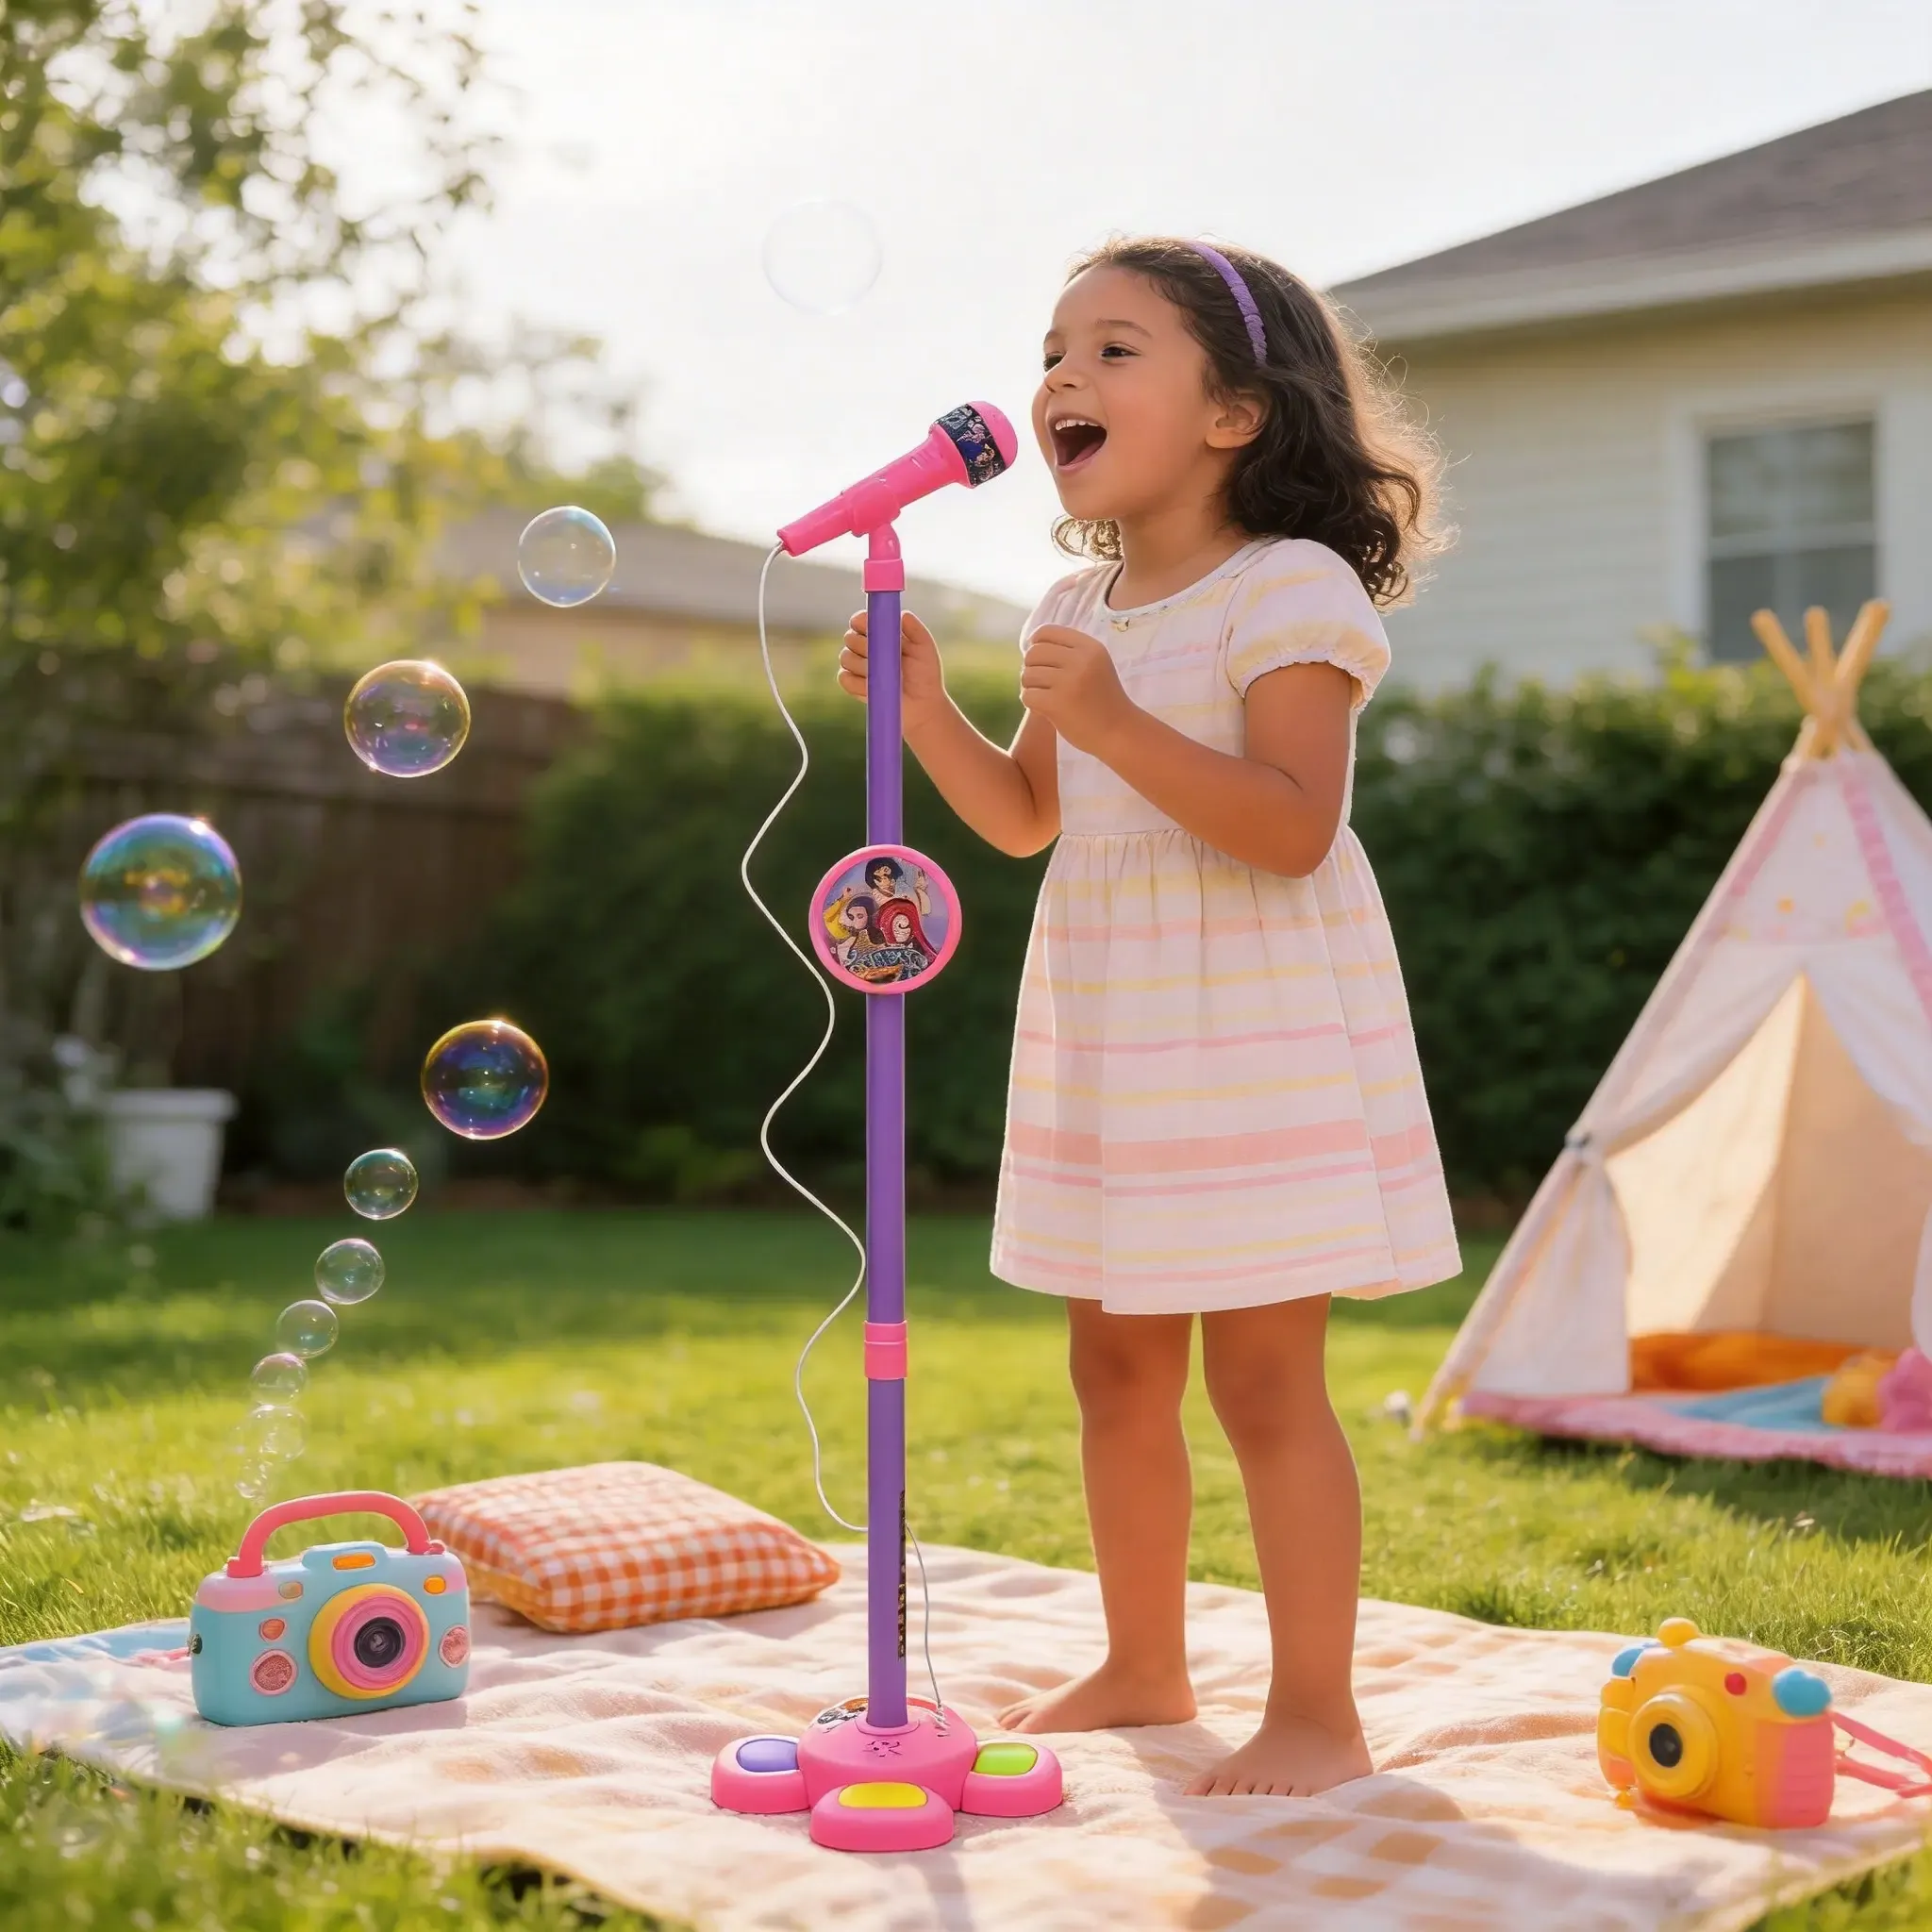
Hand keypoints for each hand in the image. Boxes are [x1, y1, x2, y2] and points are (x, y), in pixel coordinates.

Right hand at [838, 608, 947, 729]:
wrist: (922, 704)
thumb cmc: (925, 673)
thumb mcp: (924, 648)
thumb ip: (915, 629)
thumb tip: (901, 614)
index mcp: (878, 633)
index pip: (859, 620)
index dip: (860, 622)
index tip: (871, 629)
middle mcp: (864, 647)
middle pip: (849, 637)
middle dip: (864, 645)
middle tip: (881, 656)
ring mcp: (856, 666)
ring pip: (845, 657)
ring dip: (862, 665)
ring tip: (883, 675)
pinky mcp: (852, 684)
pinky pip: (844, 678)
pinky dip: (857, 683)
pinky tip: (873, 687)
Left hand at [1020, 625, 1134, 753]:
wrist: (1120, 731)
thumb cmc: (1103, 699)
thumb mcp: (1095, 665)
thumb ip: (1069, 652)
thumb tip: (1031, 645)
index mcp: (1089, 647)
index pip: (1046, 632)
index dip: (1035, 644)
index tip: (1041, 660)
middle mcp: (1080, 660)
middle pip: (1033, 653)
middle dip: (1032, 667)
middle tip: (1043, 683)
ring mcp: (1068, 682)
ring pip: (1027, 675)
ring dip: (1031, 686)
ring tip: (1045, 696)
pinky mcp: (1057, 704)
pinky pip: (1027, 695)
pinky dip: (1031, 702)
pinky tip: (1044, 708)